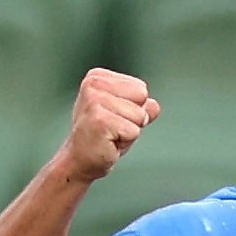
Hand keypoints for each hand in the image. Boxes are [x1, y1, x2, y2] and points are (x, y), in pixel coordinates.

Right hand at [58, 68, 157, 183]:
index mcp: (97, 77)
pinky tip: (108, 141)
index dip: (134, 108)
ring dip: (129, 130)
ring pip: (139, 115)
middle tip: (113, 127)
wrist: (81, 159)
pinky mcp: (99, 120)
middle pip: (142, 97)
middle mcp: (93, 84)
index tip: (114, 117)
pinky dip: (126, 141)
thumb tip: (154, 105)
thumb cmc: (103, 136)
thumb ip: (142, 107)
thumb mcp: (126, 116)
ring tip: (110, 134)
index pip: (140, 88)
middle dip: (134, 118)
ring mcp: (94, 101)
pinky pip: (134, 131)